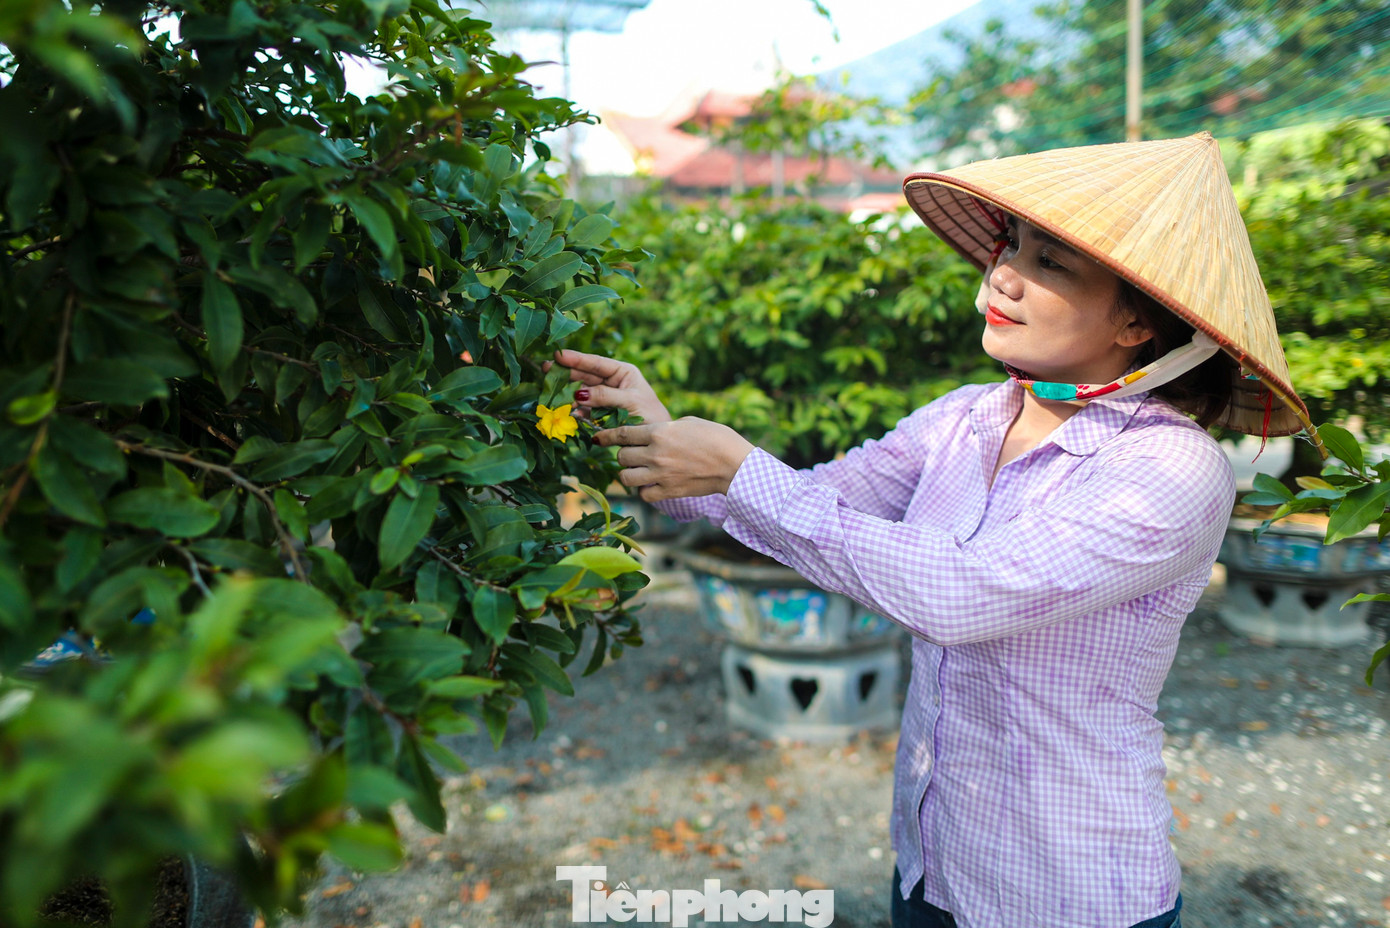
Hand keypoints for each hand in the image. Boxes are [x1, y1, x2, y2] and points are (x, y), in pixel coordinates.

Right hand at [546, 349, 671, 424]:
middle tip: (545, 370)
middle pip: (585, 375)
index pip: (597, 363)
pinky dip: (574, 410)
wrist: (657, 442)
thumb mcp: (630, 402)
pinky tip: (566, 411)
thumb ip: (605, 396)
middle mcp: (612, 382)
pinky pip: (583, 409)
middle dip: (566, 373)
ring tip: (551, 393)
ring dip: (567, 393)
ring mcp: (605, 398)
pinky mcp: (599, 414)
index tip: (559, 355)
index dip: (577, 359)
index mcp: (622, 372)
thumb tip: (579, 394)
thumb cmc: (650, 415)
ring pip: (581, 392)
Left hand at [595, 418, 754, 500]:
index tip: (597, 438)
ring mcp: (660, 475)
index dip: (606, 436)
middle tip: (632, 454)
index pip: (622, 434)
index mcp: (659, 432)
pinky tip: (652, 485)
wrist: (734, 464)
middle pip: (622, 456)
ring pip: (626, 477)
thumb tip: (652, 433)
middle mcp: (655, 454)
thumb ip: (665, 428)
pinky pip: (644, 495)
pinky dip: (644, 491)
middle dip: (623, 454)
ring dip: (629, 473)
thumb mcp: (688, 423)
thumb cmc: (716, 437)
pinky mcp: (668, 492)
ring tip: (638, 470)